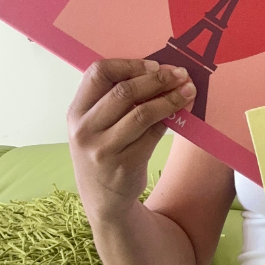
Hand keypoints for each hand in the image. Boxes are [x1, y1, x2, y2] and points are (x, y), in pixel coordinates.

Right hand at [67, 59, 195, 218]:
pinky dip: (171, 118)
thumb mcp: (96, 125)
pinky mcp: (125, 165)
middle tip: (181, 74)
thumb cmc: (104, 150)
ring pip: (142, 113)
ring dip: (170, 98)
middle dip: (157, 79)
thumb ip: (114, 99)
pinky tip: (183, 110)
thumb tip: (159, 70)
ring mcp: (103, 149)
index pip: (98, 73)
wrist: (103, 199)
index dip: (129, 64)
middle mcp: (85, 130)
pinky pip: (153, 134)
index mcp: (76, 111)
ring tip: (188, 90)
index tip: (154, 64)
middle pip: (124, 92)